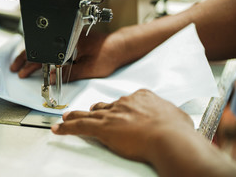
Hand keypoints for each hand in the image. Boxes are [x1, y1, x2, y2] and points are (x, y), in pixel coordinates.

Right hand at [10, 29, 127, 80]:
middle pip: (40, 48)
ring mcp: (68, 39)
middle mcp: (67, 38)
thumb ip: (69, 73)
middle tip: (16, 68)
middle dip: (25, 59)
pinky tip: (38, 59)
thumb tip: (51, 78)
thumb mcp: (89, 68)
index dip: (30, 64)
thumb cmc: (109, 54)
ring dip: (32, 56)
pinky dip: (42, 54)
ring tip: (22, 63)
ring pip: (45, 47)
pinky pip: (53, 47)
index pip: (44, 54)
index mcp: (69, 42)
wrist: (121, 46)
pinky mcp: (72, 41)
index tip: (22, 72)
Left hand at [51, 89, 193, 162]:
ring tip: (68, 117)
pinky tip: (59, 129)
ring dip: (77, 116)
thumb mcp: (177, 117)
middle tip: (88, 113)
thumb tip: (176, 119)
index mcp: (141, 97)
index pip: (124, 101)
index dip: (117, 108)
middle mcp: (124, 103)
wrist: (168, 137)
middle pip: (104, 106)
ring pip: (89, 114)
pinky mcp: (103, 127)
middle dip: (96, 110)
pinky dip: (67, 128)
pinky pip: (79, 126)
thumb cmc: (176, 130)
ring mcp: (112, 114)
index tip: (116, 111)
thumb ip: (170, 115)